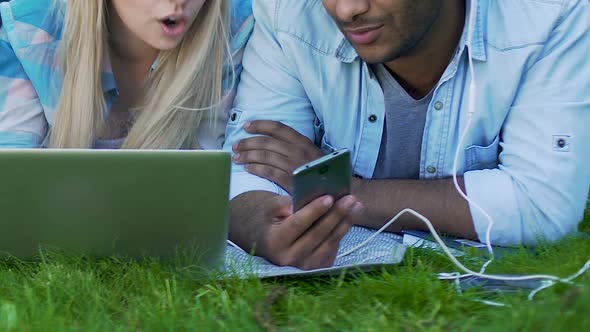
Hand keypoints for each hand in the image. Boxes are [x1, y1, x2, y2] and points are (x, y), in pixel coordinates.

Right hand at [229, 193, 362, 269]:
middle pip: (318, 234)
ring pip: (329, 243)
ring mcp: (304, 267)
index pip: (297, 224)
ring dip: (345, 223)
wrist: (266, 242)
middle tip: (350, 198)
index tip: (329, 197)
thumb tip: (296, 204)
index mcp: (275, 242)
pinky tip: (350, 218)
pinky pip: (333, 249)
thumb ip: (280, 204)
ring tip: (356, 205)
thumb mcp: (268, 208)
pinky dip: (342, 233)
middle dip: (336, 214)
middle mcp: (289, 259)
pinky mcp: (316, 269)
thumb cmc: (269, 220)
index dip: (314, 211)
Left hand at [232, 120, 323, 192]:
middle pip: (266, 142)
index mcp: (303, 141)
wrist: (336, 191)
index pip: (278, 127)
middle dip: (247, 142)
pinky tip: (248, 169)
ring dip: (247, 155)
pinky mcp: (291, 181)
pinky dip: (256, 168)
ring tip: (237, 157)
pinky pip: (268, 172)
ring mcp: (294, 166)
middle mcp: (298, 151)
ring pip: (264, 156)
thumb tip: (271, 139)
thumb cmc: (323, 172)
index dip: (260, 125)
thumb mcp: (312, 153)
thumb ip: (295, 146)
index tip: (247, 126)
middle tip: (236, 146)